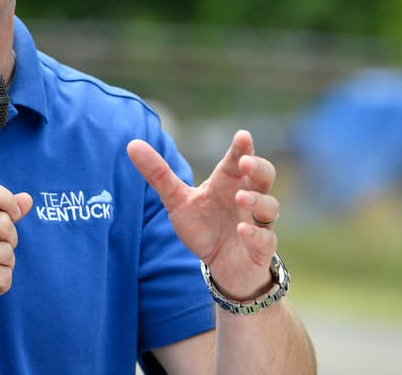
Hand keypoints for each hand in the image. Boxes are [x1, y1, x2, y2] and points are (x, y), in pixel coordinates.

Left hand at [127, 129, 278, 299]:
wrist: (220, 265)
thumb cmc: (203, 226)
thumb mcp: (177, 200)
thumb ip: (158, 173)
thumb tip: (131, 143)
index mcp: (228, 182)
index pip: (238, 159)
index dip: (242, 148)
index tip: (243, 135)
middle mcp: (247, 198)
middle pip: (264, 176)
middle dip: (258, 167)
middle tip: (245, 163)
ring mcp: (257, 223)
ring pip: (270, 206)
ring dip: (258, 200)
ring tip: (241, 197)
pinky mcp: (261, 248)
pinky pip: (266, 240)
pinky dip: (255, 234)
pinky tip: (242, 230)